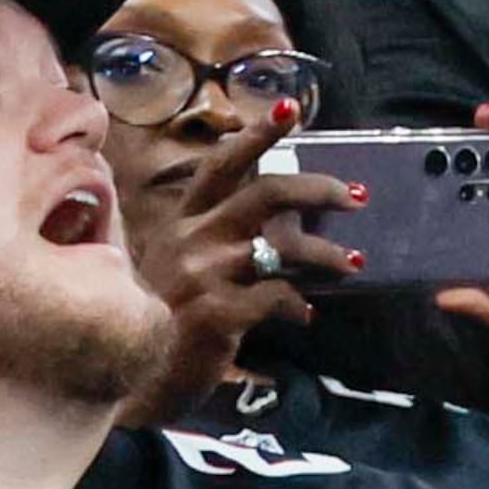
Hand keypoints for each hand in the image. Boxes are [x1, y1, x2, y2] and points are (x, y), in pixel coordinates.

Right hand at [130, 96, 364, 412]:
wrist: (132, 379)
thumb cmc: (162, 321)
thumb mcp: (178, 267)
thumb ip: (214, 238)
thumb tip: (279, 219)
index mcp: (182, 223)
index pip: (221, 166)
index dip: (256, 135)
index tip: (289, 108)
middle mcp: (191, 240)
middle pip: (266, 194)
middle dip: (319, 189)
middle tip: (356, 195)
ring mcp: (202, 275)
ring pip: (283, 247)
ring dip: (327, 254)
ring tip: (354, 264)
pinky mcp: (216, 314)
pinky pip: (278, 297)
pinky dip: (299, 305)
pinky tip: (306, 316)